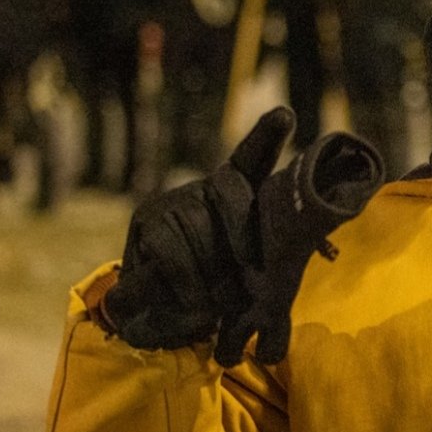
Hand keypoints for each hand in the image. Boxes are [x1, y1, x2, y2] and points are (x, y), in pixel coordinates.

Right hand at [98, 108, 385, 364]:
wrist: (154, 316)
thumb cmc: (213, 293)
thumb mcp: (248, 279)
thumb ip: (265, 263)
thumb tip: (286, 266)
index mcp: (235, 197)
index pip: (251, 160)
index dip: (266, 136)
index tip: (283, 115)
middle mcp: (204, 189)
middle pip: (231, 192)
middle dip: (242, 236)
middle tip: (248, 271)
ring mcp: (172, 201)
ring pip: (201, 229)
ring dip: (213, 276)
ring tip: (217, 304)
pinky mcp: (145, 221)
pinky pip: (172, 253)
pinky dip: (188, 286)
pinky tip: (194, 304)